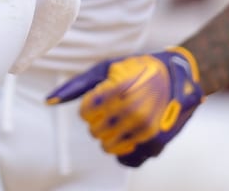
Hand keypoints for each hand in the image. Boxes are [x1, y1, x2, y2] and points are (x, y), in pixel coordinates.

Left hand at [48, 47, 203, 167]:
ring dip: (111, 135)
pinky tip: (130, 134)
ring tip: (123, 118)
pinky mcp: (157, 143)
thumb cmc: (138, 68)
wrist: (180, 74)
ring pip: (108, 146)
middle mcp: (132, 110)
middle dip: (99, 120)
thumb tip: (48, 101)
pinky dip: (124, 150)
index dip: (90, 106)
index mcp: (118, 89)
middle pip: (95, 131)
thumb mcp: (106, 68)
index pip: (86, 112)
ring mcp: (145, 129)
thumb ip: (77, 85)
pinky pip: (127, 160)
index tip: (102, 98)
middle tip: (115, 107)